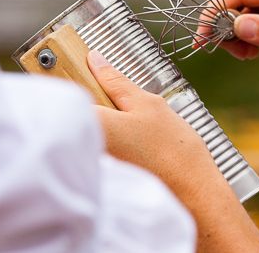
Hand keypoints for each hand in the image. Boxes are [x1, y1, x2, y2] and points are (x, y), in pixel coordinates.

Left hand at [87, 51, 258, 252]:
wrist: (194, 198)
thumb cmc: (174, 153)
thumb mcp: (147, 105)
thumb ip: (116, 81)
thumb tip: (94, 60)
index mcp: (92, 125)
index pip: (64, 95)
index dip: (68, 79)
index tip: (75, 68)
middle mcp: (85, 148)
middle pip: (73, 116)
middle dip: (87, 104)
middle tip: (111, 99)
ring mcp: (93, 166)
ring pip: (86, 133)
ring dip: (99, 124)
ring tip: (129, 127)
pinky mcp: (104, 178)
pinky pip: (96, 151)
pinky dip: (108, 143)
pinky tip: (133, 147)